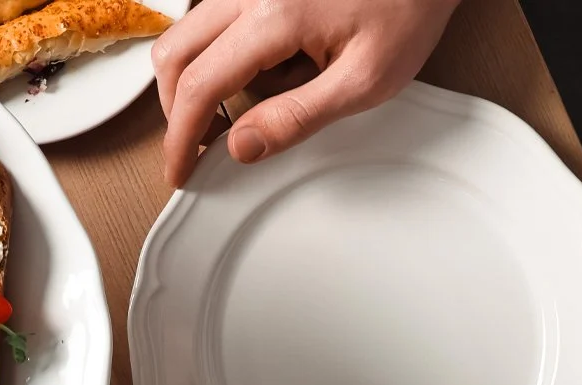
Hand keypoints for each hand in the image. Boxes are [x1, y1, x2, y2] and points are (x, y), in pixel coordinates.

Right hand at [153, 0, 459, 186]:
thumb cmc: (406, 11)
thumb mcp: (363, 81)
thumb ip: (298, 117)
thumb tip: (242, 146)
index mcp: (274, 14)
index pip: (200, 84)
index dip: (182, 137)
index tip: (181, 170)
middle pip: (175, 52)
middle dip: (177, 109)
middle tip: (199, 149)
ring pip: (190, 33)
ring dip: (197, 81)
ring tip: (234, 116)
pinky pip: (216, 19)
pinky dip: (218, 56)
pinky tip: (256, 77)